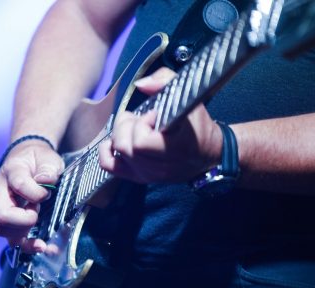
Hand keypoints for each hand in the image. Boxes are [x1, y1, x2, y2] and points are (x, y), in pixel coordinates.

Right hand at [0, 139, 63, 251]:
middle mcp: (0, 192)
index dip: (36, 194)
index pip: (19, 185)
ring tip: (38, 226)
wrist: (27, 160)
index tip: (46, 193)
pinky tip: (40, 246)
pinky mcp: (7, 220)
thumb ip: (48, 169)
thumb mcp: (48, 158)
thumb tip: (45, 182)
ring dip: (23, 234)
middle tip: (37, 211)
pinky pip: (10, 239)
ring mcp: (0, 207)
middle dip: (25, 220)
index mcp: (11, 172)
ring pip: (0, 229)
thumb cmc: (38, 160)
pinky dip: (26, 246)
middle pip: (2, 215)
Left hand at [98, 67, 222, 182]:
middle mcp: (161, 166)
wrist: (208, 153)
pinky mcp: (139, 178)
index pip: (142, 141)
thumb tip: (141, 84)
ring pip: (119, 155)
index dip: (142, 122)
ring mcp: (149, 175)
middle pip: (125, 146)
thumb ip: (166, 83)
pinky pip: (110, 166)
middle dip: (127, 126)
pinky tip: (114, 141)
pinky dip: (106, 152)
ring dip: (121, 135)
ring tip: (134, 127)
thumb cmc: (198, 125)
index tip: (154, 114)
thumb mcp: (189, 98)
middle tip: (139, 117)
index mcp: (176, 148)